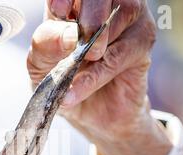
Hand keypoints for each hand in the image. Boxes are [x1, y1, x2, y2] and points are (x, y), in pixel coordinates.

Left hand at [28, 0, 171, 154]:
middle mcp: (103, 4)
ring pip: (119, 15)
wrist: (88, 116)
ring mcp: (127, 20)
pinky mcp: (142, 44)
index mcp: (72, 4)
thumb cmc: (63, 83)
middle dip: (89, 14)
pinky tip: (79, 88)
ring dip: (94, 47)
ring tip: (75, 72)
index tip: (59, 13)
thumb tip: (68, 35)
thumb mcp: (40, 67)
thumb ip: (44, 45)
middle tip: (75, 43)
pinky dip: (97, 74)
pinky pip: (121, 53)